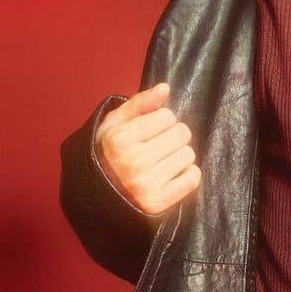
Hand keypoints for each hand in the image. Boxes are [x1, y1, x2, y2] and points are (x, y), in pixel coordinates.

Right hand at [94, 82, 200, 214]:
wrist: (97, 194)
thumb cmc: (108, 153)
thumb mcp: (114, 124)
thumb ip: (139, 104)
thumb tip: (165, 88)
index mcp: (120, 139)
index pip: (167, 116)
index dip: (161, 120)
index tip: (150, 131)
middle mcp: (134, 161)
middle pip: (182, 133)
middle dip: (173, 136)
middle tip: (159, 146)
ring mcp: (147, 184)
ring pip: (189, 155)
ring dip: (180, 155)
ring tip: (163, 161)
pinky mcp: (158, 202)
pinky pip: (193, 178)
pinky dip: (187, 174)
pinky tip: (171, 174)